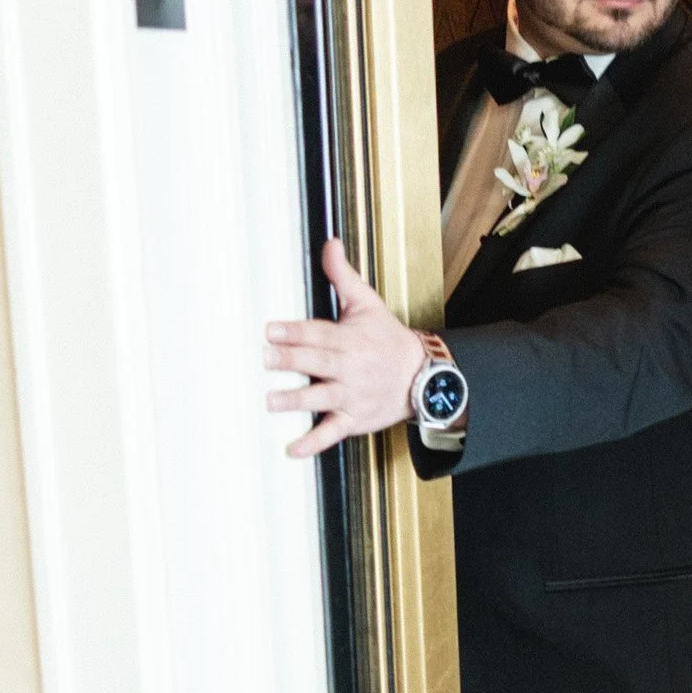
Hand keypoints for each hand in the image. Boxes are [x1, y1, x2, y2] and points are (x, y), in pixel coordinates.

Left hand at [265, 240, 422, 456]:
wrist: (424, 377)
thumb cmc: (388, 339)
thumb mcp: (368, 304)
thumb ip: (343, 276)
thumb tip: (330, 243)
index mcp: (350, 338)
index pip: (319, 333)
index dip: (295, 331)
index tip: (271, 330)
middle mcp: (350, 367)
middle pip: (318, 362)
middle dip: (293, 360)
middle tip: (267, 359)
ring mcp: (353, 395)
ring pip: (323, 397)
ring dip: (298, 400)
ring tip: (272, 401)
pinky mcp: (355, 419)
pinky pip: (333, 432)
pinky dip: (314, 442)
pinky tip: (292, 449)